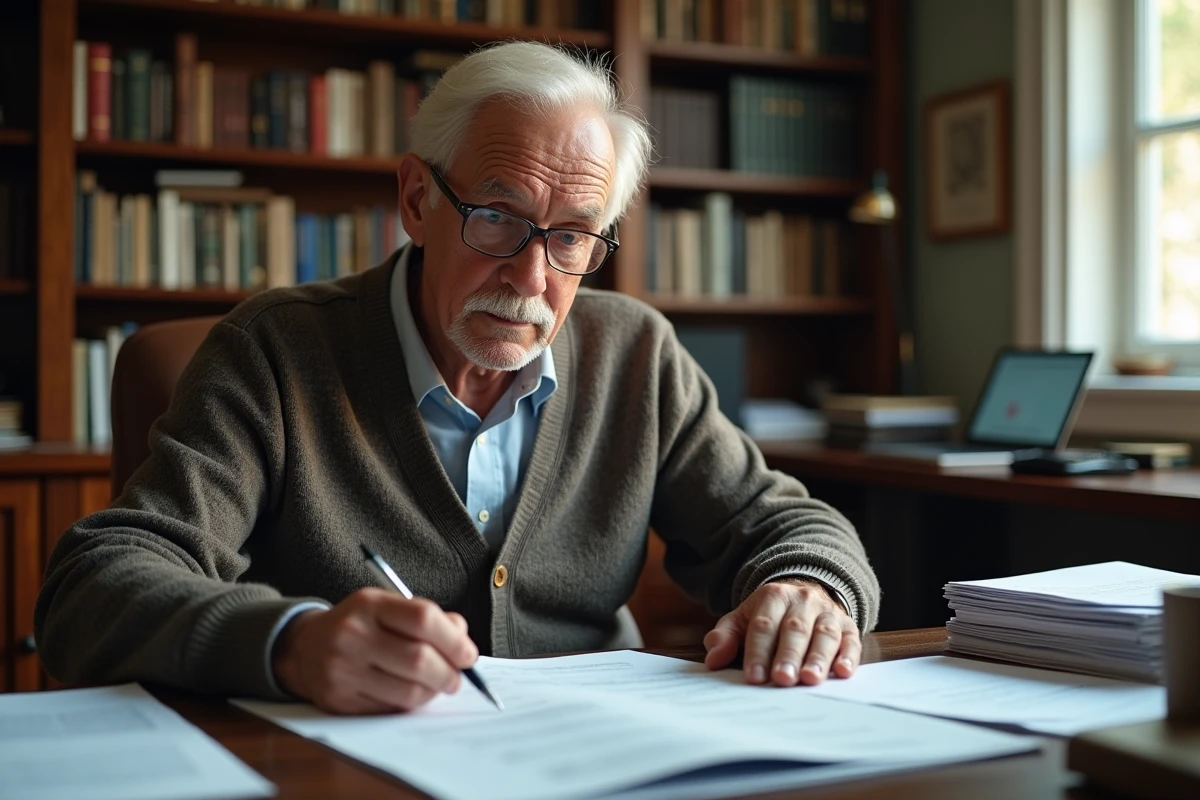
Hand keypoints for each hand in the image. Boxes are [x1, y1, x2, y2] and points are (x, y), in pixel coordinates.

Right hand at [271, 588, 477, 713]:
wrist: (305, 647)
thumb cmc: (360, 625)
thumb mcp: (388, 606)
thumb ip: (427, 617)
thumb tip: (462, 639)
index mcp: (369, 604)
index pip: (423, 618)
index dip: (454, 640)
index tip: (468, 654)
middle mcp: (353, 635)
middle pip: (419, 659)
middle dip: (449, 673)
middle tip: (457, 677)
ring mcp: (343, 670)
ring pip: (408, 691)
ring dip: (433, 692)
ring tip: (437, 685)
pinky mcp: (340, 700)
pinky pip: (391, 709)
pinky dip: (411, 704)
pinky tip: (412, 693)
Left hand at [703, 579, 859, 685]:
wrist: (806, 593)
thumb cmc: (769, 615)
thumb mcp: (743, 619)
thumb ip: (726, 637)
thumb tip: (713, 659)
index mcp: (773, 597)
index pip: (763, 626)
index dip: (758, 651)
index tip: (754, 677)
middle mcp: (802, 601)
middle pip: (794, 629)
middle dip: (788, 656)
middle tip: (782, 679)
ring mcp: (827, 613)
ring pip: (824, 634)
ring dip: (818, 658)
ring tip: (811, 679)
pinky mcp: (848, 626)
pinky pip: (851, 640)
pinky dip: (848, 656)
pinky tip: (844, 672)